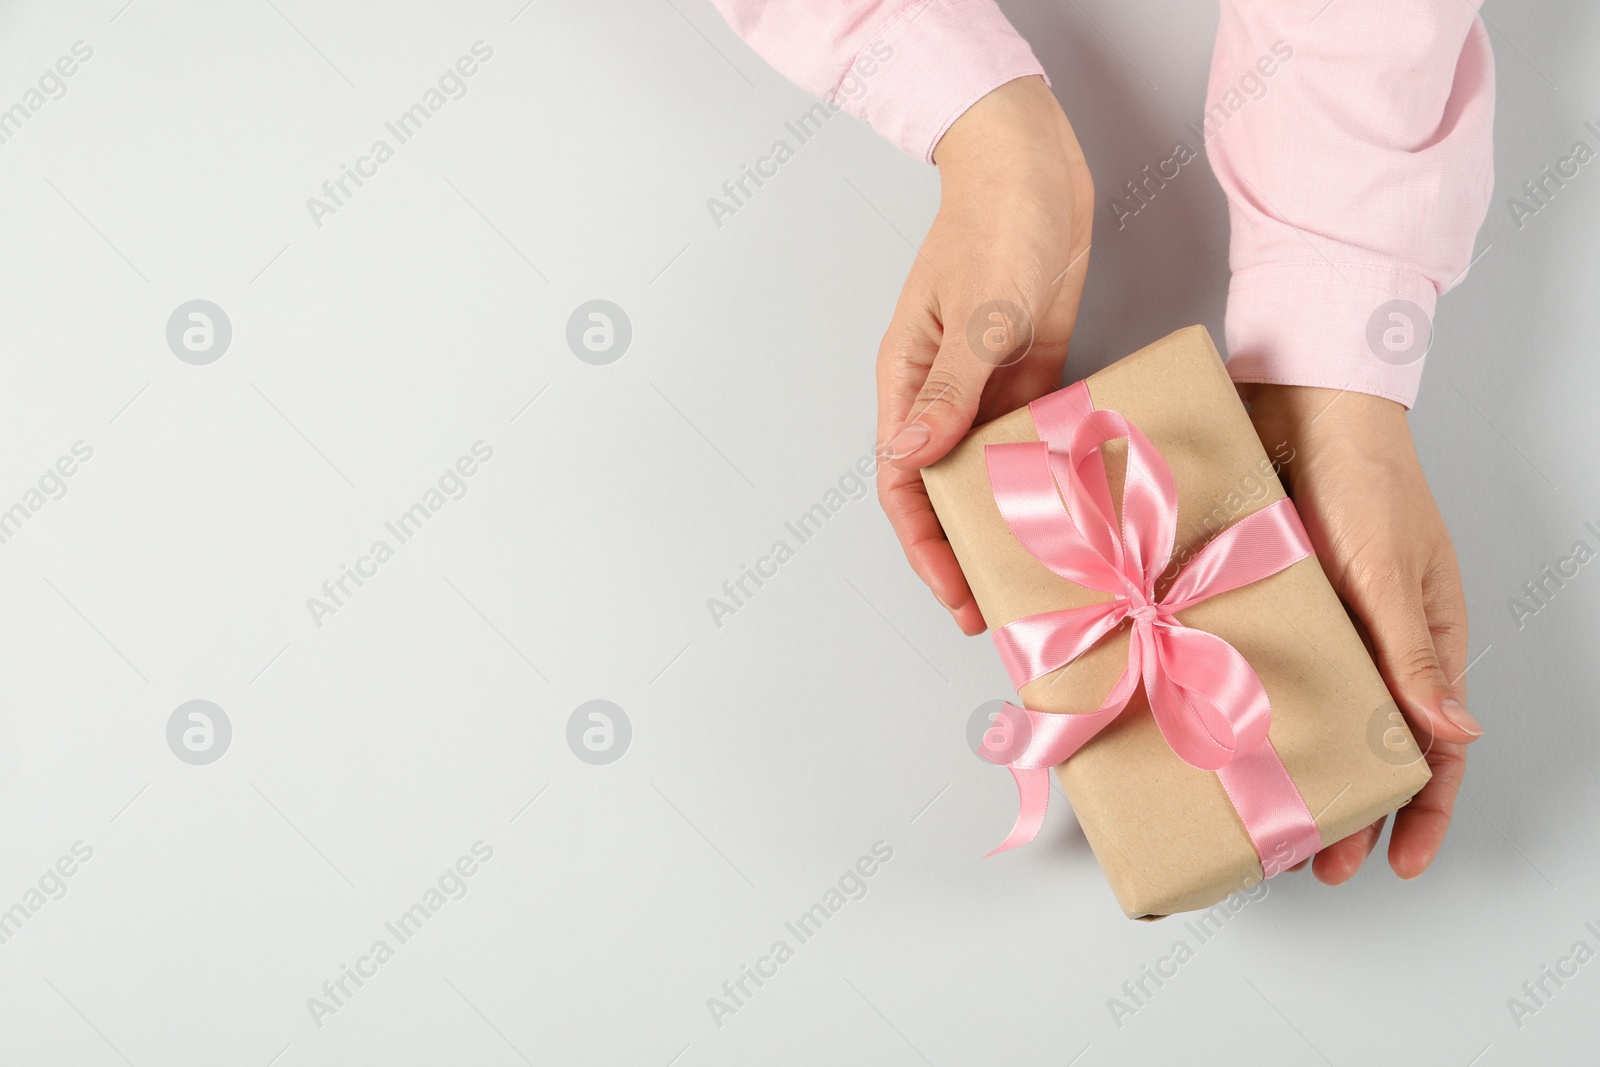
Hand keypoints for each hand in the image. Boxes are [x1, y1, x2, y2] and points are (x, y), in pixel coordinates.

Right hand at [875, 75, 1092, 634]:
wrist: (1034, 162)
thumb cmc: (996, 223)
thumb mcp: (979, 311)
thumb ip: (949, 389)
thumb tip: (911, 461)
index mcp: (907, 382)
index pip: (902, 484)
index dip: (924, 547)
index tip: (957, 595)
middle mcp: (940, 393)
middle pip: (942, 490)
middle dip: (963, 552)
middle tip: (999, 612)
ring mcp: (984, 384)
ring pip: (987, 471)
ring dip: (1007, 521)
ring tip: (1040, 575)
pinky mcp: (1027, 371)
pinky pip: (1030, 437)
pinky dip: (1045, 473)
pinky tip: (1074, 508)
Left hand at [1244, 384, 1483, 882]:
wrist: (1302, 397)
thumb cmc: (1365, 478)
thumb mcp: (1388, 573)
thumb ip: (1411, 655)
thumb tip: (1453, 737)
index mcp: (1423, 638)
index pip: (1433, 746)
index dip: (1421, 810)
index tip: (1394, 864)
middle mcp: (1370, 637)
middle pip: (1365, 744)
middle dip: (1346, 808)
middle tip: (1310, 863)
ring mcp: (1315, 617)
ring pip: (1310, 711)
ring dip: (1292, 765)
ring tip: (1262, 813)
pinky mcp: (1265, 592)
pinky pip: (1260, 660)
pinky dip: (1247, 703)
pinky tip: (1216, 737)